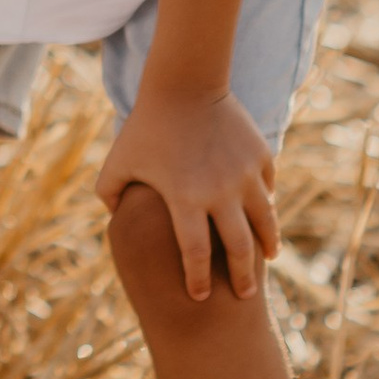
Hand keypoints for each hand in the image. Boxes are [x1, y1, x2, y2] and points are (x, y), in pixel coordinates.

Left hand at [94, 86, 277, 301]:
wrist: (184, 83)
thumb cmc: (146, 126)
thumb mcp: (119, 162)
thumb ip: (110, 195)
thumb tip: (114, 220)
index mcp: (185, 198)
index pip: (196, 254)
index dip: (197, 280)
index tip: (198, 296)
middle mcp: (220, 191)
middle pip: (240, 248)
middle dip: (243, 278)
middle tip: (243, 295)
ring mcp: (245, 174)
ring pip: (265, 222)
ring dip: (267, 245)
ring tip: (267, 259)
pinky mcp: (260, 157)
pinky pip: (268, 189)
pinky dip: (266, 206)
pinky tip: (264, 217)